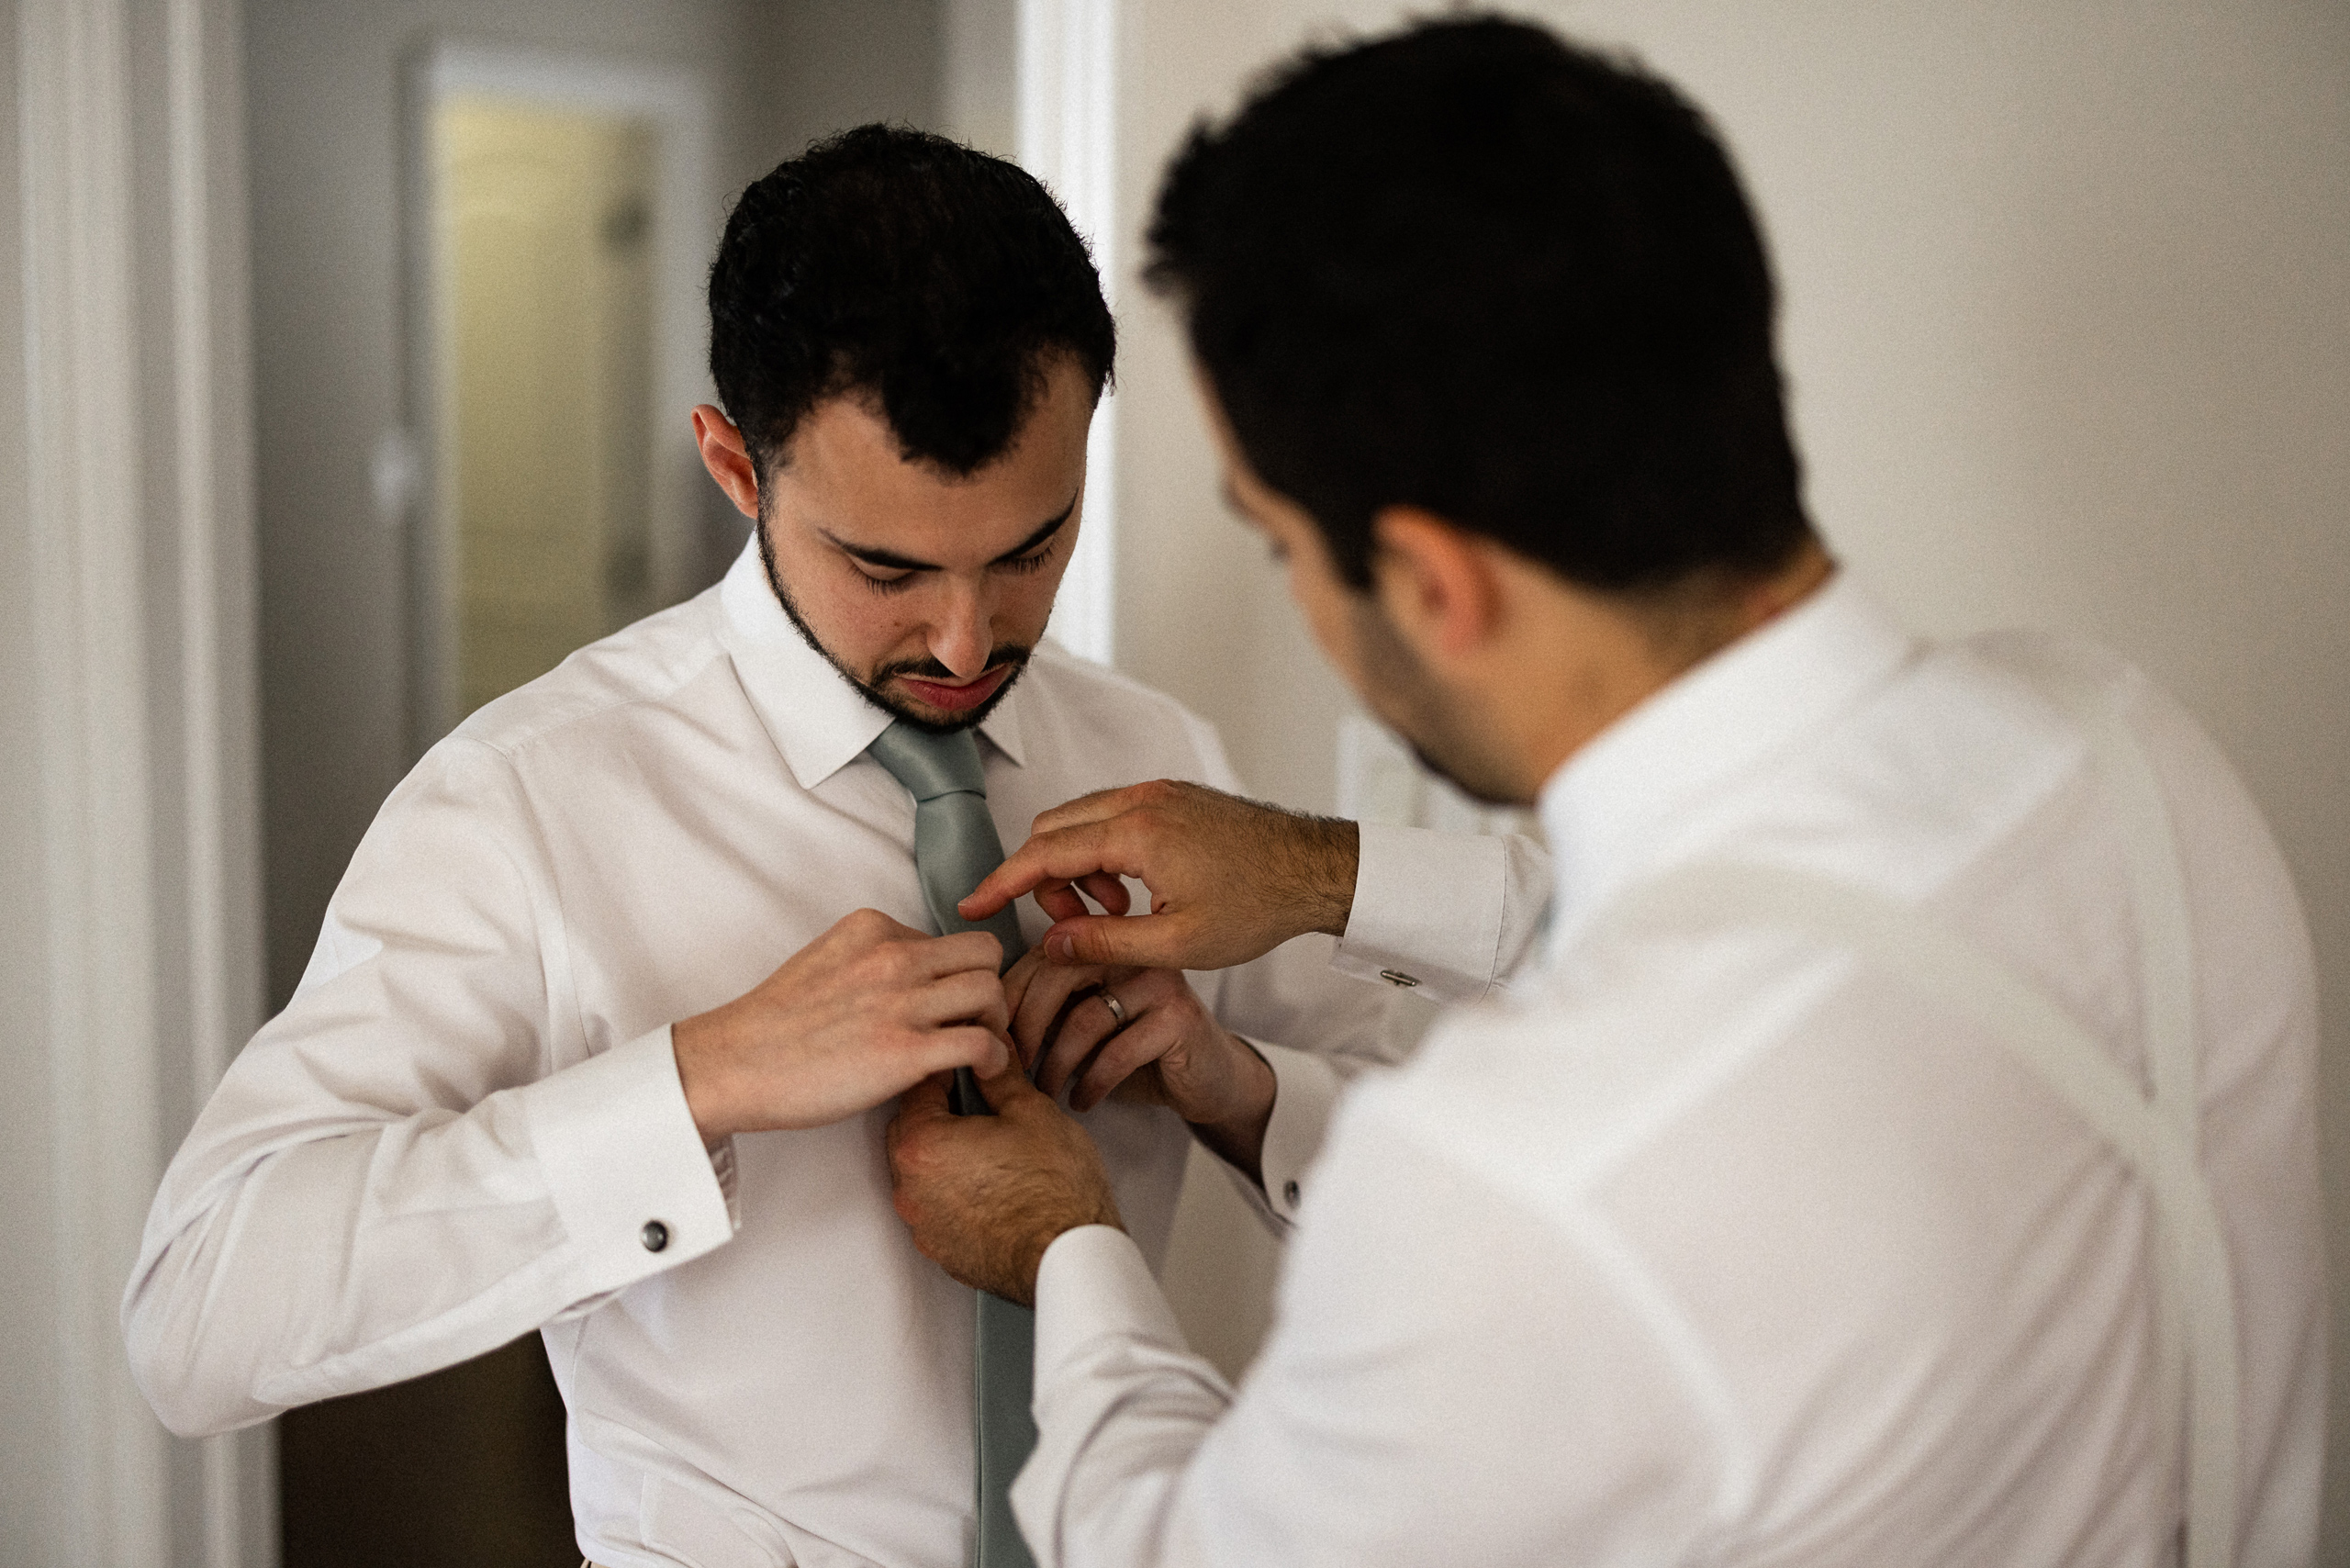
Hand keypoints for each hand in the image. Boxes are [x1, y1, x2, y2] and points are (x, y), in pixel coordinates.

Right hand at [672, 908, 1010, 1145]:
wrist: (736, 1063)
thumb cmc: (775, 1023)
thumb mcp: (827, 959)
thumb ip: (873, 959)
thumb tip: (915, 978)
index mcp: (874, 929)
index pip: (947, 937)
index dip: (955, 973)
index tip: (947, 1004)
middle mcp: (893, 956)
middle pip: (984, 953)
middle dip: (989, 987)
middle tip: (979, 1021)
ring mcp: (901, 1002)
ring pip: (990, 990)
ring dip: (996, 1021)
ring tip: (982, 1047)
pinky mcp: (905, 1051)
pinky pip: (981, 1042)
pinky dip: (995, 1058)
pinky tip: (983, 1071)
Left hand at [887, 1064, 1122, 1306]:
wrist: (1070, 1255)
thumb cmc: (1055, 1191)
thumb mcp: (1031, 1111)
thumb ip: (1000, 1076)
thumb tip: (992, 1056)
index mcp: (923, 1144)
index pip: (919, 1086)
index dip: (948, 1070)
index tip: (968, 1067)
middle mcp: (911, 1187)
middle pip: (911, 1131)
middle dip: (941, 1113)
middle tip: (982, 1106)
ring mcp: (923, 1224)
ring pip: (922, 1172)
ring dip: (946, 1156)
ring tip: (991, 1150)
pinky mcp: (940, 1249)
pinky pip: (936, 1208)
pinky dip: (954, 1194)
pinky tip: (991, 1186)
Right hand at [958, 780, 1360, 971]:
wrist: (1316, 870)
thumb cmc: (1258, 907)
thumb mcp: (1177, 945)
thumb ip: (1105, 943)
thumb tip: (1051, 944)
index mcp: (1137, 833)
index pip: (1044, 853)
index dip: (1001, 883)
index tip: (971, 906)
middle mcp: (1141, 800)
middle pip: (1053, 830)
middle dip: (1045, 879)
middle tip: (1075, 926)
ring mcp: (1157, 793)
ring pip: (1081, 821)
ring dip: (1077, 867)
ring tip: (1115, 913)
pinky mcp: (1171, 796)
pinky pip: (1111, 816)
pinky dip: (1104, 852)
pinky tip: (1135, 891)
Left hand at [1003, 950, 1273, 1167]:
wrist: (1208, 1080)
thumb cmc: (1137, 1052)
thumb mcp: (1082, 1026)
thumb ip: (1044, 1011)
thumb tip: (981, 1026)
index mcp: (1103, 945)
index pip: (1040, 956)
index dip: (1008, 998)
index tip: (990, 1040)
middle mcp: (1132, 952)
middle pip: (1059, 976)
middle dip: (1026, 1027)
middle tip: (1012, 1068)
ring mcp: (1159, 981)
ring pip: (1085, 1018)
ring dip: (1057, 1063)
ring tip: (1046, 1092)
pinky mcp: (1180, 1018)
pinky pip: (1118, 1051)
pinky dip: (1091, 1082)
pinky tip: (1082, 1101)